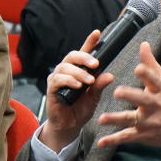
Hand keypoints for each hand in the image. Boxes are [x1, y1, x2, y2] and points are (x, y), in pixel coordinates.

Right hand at [41, 30, 113, 151]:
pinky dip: (68, 81)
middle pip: (73, 55)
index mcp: (79, 69)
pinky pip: (58, 79)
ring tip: (88, 81)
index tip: (97, 33)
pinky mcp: (51, 88)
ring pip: (65, 66)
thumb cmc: (80, 109)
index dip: (90, 42)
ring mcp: (58, 78)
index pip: (84, 52)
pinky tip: (77, 86)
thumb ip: (100, 85)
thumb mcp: (94, 97)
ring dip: (79, 72)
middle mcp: (67, 70)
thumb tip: (110, 75)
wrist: (69, 126)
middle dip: (85, 57)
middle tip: (96, 64)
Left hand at [96, 42, 160, 148]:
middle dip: (130, 96)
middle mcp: (154, 105)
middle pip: (142, 99)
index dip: (146, 74)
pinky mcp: (143, 135)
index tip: (138, 68)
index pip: (153, 80)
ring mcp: (148, 121)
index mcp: (160, 90)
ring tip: (102, 119)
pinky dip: (113, 140)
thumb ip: (151, 64)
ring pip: (131, 119)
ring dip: (116, 119)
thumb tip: (143, 44)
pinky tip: (101, 142)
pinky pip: (127, 137)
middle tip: (117, 92)